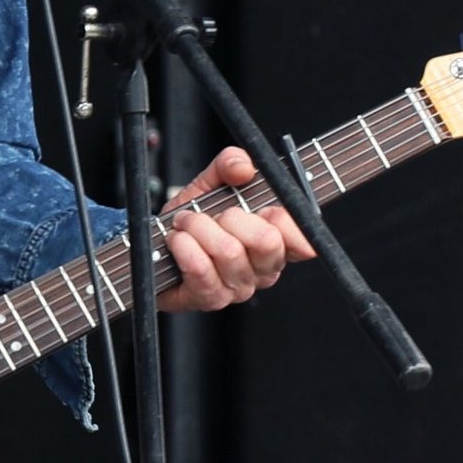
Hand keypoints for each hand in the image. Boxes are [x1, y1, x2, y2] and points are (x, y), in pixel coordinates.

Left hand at [155, 147, 314, 311]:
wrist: (158, 249)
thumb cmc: (193, 220)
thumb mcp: (213, 183)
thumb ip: (231, 163)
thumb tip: (244, 167)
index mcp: (276, 243)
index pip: (303, 239)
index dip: (282, 218)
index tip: (261, 207)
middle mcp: (263, 269)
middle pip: (267, 242)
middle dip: (232, 217)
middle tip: (212, 214)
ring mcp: (239, 288)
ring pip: (230, 252)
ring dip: (199, 228)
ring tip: (186, 223)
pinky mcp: (211, 299)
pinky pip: (202, 270)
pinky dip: (184, 246)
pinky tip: (178, 240)